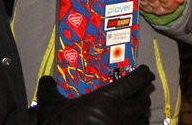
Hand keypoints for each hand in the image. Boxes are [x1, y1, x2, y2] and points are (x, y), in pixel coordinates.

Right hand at [36, 65, 153, 124]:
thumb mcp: (50, 106)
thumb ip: (48, 89)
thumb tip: (46, 80)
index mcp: (106, 100)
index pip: (135, 82)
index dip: (143, 75)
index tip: (145, 71)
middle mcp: (120, 115)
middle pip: (143, 101)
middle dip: (143, 94)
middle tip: (139, 91)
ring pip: (143, 119)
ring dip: (142, 113)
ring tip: (136, 110)